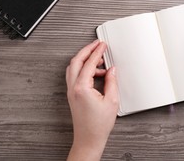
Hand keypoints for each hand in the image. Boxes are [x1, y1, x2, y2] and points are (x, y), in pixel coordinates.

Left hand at [66, 40, 118, 160]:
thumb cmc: (98, 125)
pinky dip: (84, 69)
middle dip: (87, 50)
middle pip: (76, 61)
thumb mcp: (111, 101)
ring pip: (74, 68)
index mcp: (82, 88)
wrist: (89, 139)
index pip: (89, 63)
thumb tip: (111, 70)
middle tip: (97, 45)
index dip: (97, 52)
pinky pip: (75, 76)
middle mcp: (73, 88)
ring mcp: (71, 91)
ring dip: (85, 60)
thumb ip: (111, 82)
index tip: (102, 45)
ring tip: (99, 59)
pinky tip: (96, 72)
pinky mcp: (73, 95)